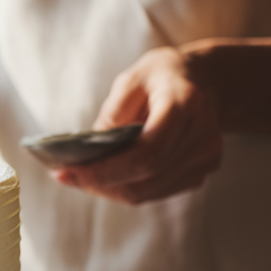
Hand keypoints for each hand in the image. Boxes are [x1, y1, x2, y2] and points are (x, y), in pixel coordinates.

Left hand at [55, 47, 222, 204]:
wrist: (207, 81)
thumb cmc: (162, 77)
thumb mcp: (131, 81)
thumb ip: (111, 117)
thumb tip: (89, 156)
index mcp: (185, 105)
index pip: (145, 156)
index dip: (102, 172)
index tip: (64, 174)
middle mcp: (202, 136)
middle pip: (144, 181)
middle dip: (99, 183)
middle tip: (66, 176)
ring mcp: (206, 158)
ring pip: (148, 192)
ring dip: (110, 189)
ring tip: (83, 176)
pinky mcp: (202, 171)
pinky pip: (156, 191)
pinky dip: (128, 188)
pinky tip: (110, 175)